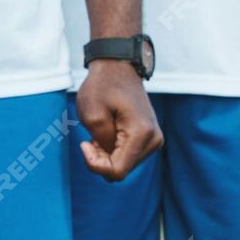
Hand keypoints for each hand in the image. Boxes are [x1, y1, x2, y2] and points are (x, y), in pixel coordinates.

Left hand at [75, 60, 162, 181]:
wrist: (118, 68)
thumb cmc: (102, 87)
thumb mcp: (92, 116)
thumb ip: (101, 145)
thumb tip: (110, 161)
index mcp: (142, 134)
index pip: (117, 171)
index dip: (95, 165)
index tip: (85, 143)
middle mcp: (154, 140)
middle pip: (120, 170)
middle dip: (101, 159)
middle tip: (91, 137)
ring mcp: (154, 139)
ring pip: (123, 165)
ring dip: (106, 154)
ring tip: (100, 131)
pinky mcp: (149, 138)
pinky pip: (127, 157)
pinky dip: (112, 150)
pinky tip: (108, 133)